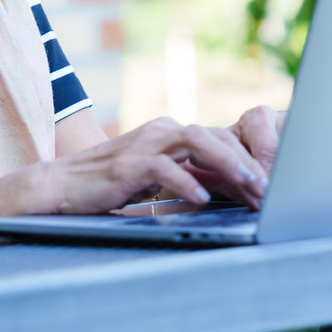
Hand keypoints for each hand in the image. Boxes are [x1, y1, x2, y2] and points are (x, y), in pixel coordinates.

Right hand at [33, 109, 283, 215]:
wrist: (61, 186)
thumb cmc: (110, 185)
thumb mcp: (155, 178)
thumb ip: (186, 176)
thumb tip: (229, 190)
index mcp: (169, 133)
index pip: (219, 138)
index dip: (247, 159)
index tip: (269, 186)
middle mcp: (161, 131)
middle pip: (215, 136)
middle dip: (247, 162)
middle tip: (270, 190)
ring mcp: (145, 144)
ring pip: (197, 142)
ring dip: (228, 164)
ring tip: (250, 187)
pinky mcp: (128, 164)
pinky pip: (165, 167)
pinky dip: (186, 182)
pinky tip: (202, 200)